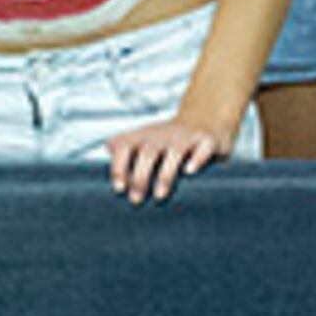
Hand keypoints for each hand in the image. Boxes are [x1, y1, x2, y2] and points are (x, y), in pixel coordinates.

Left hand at [102, 111, 231, 202]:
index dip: (119, 166)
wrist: (205, 116)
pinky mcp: (208, 140)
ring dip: (165, 173)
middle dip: (140, 176)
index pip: (126, 145)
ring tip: (160, 194)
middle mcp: (165, 135)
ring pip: (174, 151)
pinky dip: (197, 158)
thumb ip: (124, 146)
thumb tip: (107, 147)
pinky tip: (190, 171)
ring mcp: (187, 136)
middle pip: (148, 151)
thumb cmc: (170, 138)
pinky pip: (203, 147)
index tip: (119, 188)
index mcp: (146, 136)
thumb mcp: (145, 138)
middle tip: (137, 199)